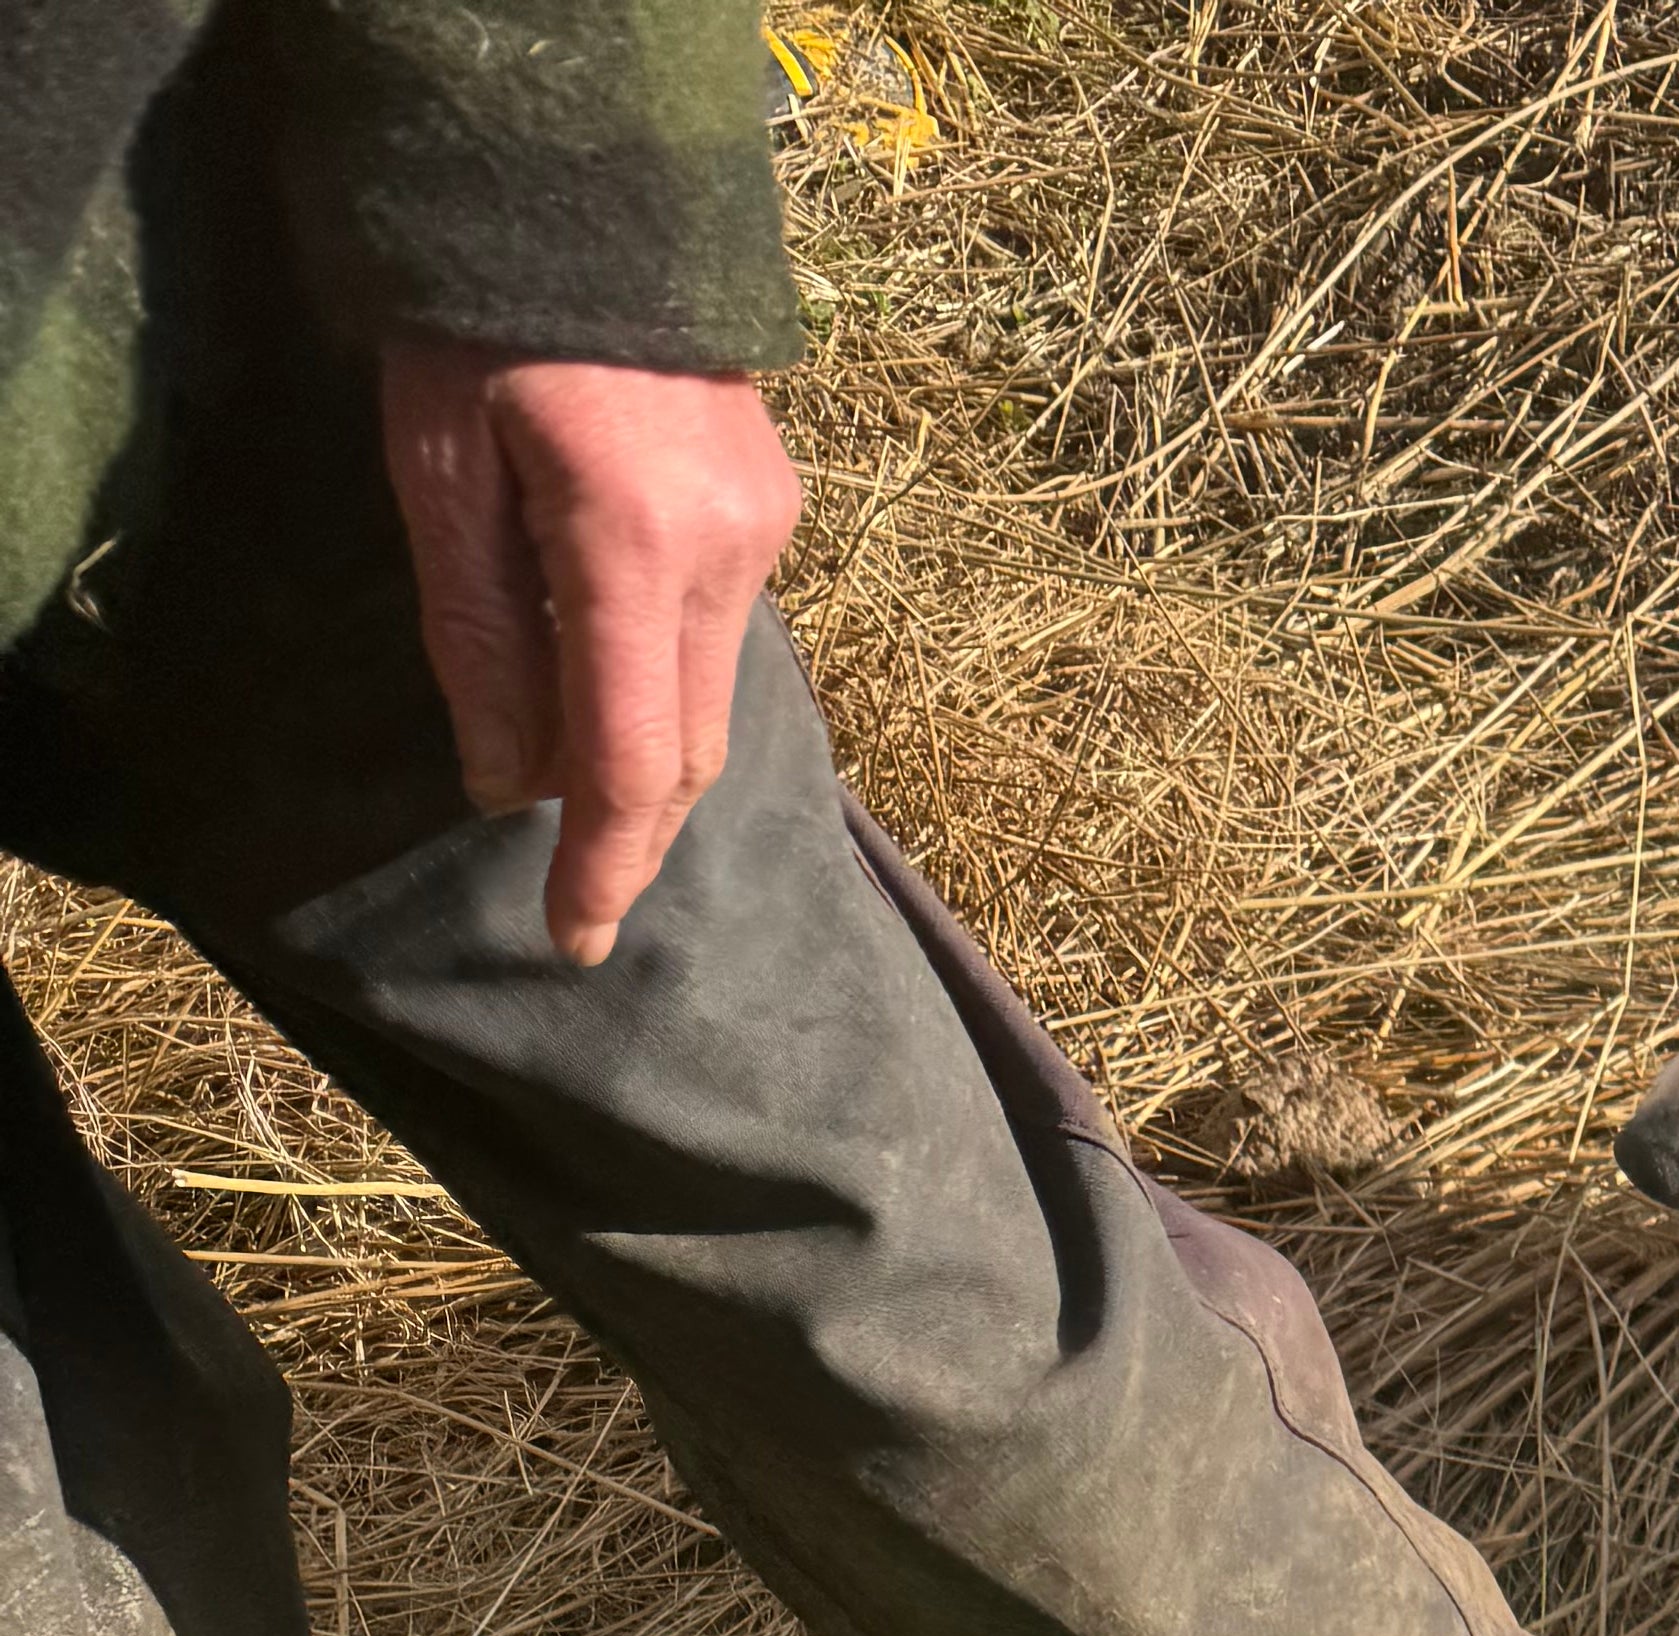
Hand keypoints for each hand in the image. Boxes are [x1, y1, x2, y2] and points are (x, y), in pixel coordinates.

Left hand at [377, 347, 803, 963]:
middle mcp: (727, 550)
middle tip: (577, 898)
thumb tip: (511, 784)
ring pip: (713, 699)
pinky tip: (613, 691)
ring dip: (650, 763)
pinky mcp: (769, 503)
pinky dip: (668, 686)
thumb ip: (479, 634)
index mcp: (635, 544)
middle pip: (691, 748)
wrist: (578, 179)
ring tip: (584, 802)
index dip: (605, 864)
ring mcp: (764, 526)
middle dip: (632, 832)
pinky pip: (721, 636)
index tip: (577, 941)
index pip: (634, 759)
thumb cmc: (478, 314)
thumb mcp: (438, 469)